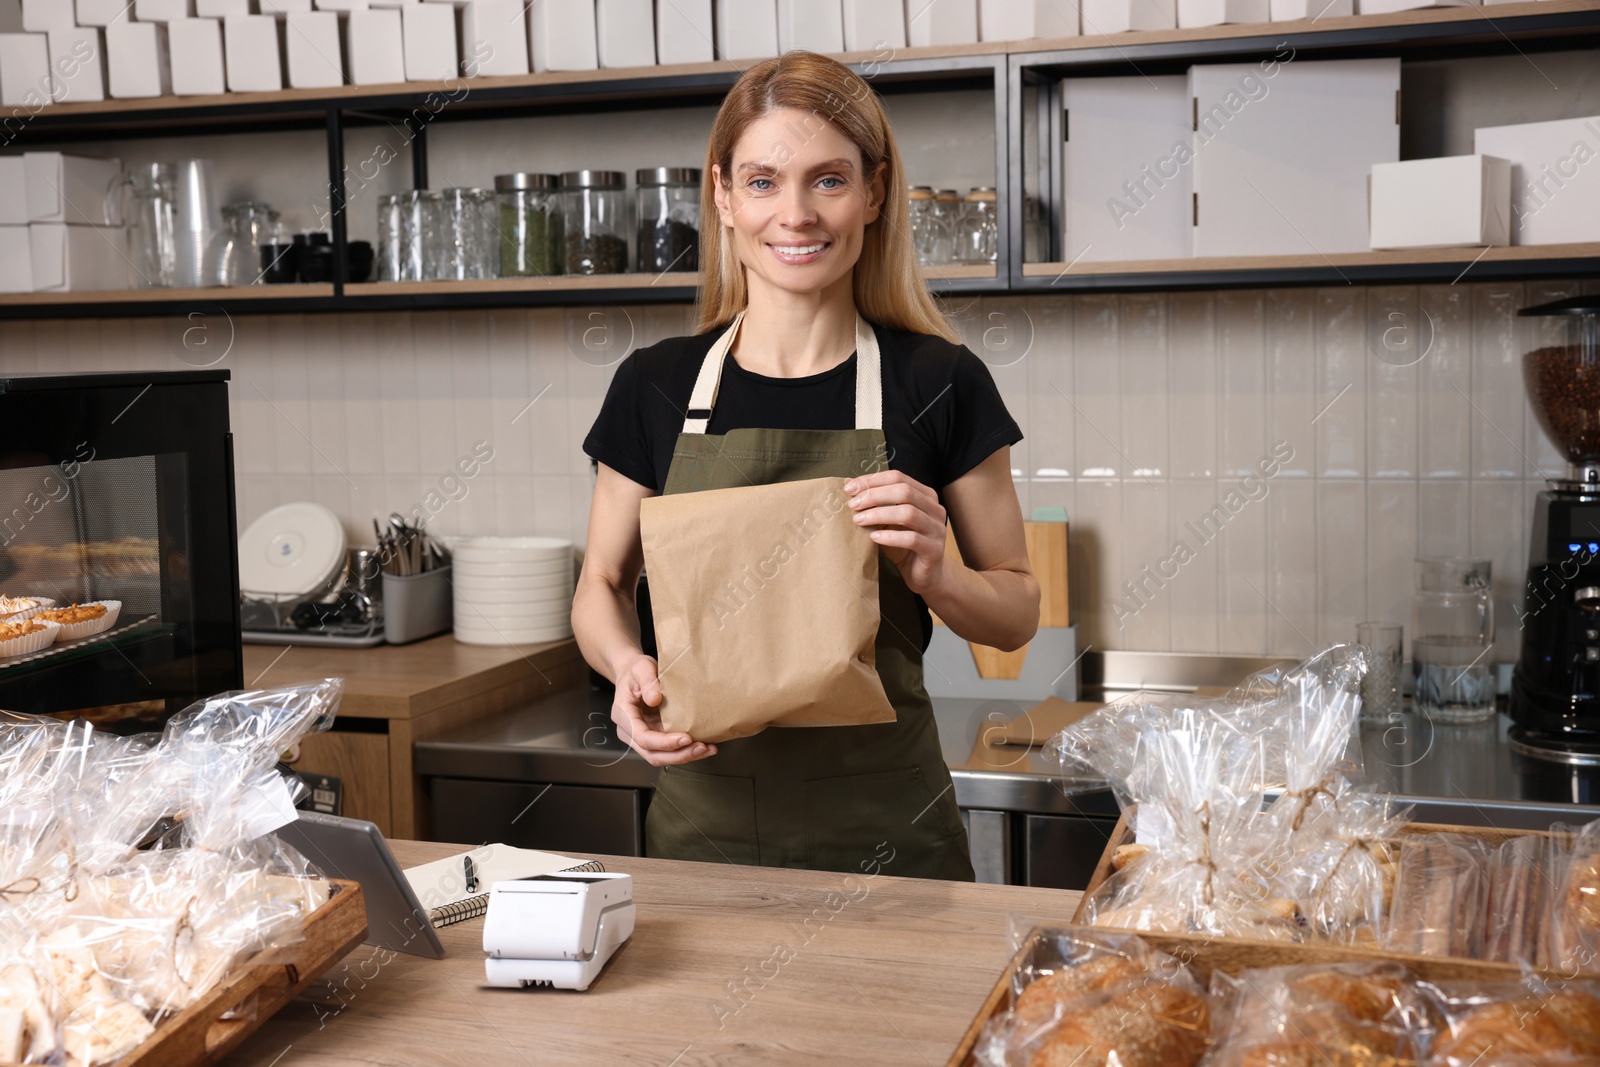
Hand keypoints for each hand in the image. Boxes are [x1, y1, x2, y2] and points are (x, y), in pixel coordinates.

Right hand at [610, 653, 717, 766]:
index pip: (643, 738)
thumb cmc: (635, 671)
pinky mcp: (655, 736)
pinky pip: (669, 749)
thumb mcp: (641, 668)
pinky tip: (704, 746)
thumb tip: (655, 699)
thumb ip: (648, 682)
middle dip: (679, 755)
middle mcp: (631, 732)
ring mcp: (643, 737)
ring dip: (685, 756)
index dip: (665, 742)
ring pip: (662, 756)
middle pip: (653, 754)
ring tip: (707, 749)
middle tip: (702, 748)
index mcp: (624, 716)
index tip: (686, 738)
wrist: (633, 674)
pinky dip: (686, 750)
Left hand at [843, 470, 948, 595]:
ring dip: (879, 514)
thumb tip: (851, 493)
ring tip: (859, 520)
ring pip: (908, 513)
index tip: (850, 488)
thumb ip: (878, 507)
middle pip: (904, 492)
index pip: (899, 478)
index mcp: (925, 496)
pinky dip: (890, 536)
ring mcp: (937, 529)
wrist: (925, 575)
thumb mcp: (889, 522)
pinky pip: (912, 539)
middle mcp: (935, 509)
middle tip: (853, 505)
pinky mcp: (935, 550)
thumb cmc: (904, 545)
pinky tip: (874, 537)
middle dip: (874, 495)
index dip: (873, 480)